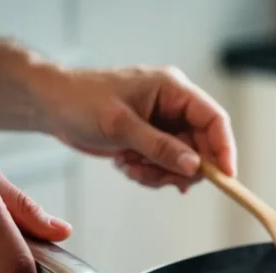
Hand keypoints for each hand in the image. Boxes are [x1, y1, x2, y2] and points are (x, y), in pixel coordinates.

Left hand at [39, 66, 235, 191]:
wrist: (51, 105)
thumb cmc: (80, 101)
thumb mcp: (121, 126)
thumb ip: (160, 147)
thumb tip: (194, 166)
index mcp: (173, 89)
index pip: (214, 119)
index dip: (224, 149)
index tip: (225, 177)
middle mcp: (173, 106)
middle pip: (202, 146)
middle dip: (182, 168)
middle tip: (162, 179)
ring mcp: (163, 124)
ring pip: (184, 160)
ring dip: (162, 173)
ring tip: (133, 168)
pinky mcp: (152, 139)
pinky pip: (166, 164)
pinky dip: (150, 173)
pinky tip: (128, 165)